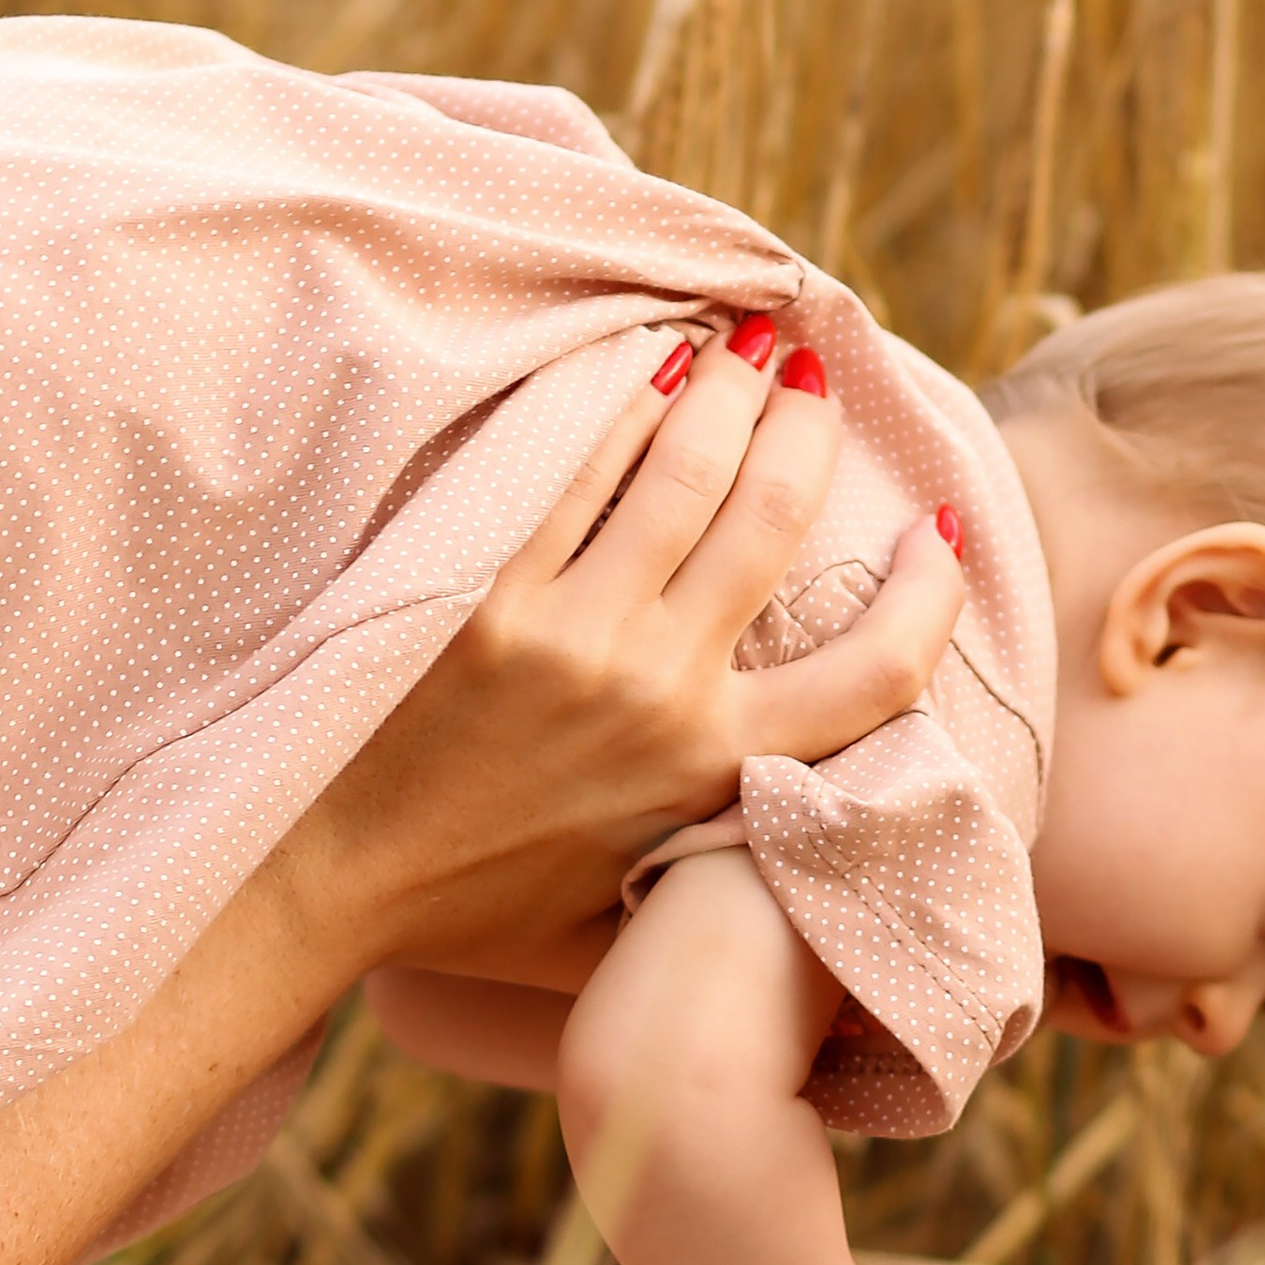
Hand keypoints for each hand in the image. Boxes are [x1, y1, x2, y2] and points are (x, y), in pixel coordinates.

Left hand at [286, 338, 964, 989]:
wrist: (326, 887)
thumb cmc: (476, 914)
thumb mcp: (629, 926)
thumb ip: (721, 884)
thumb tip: (799, 856)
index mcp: (714, 774)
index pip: (876, 674)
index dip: (929, 596)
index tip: (938, 529)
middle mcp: (660, 693)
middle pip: (772, 522)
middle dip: (810, 428)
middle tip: (821, 372)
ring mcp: (571, 634)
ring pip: (684, 474)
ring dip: (732, 390)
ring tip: (753, 338)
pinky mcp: (484, 593)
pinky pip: (574, 471)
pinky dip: (625, 403)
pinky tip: (652, 360)